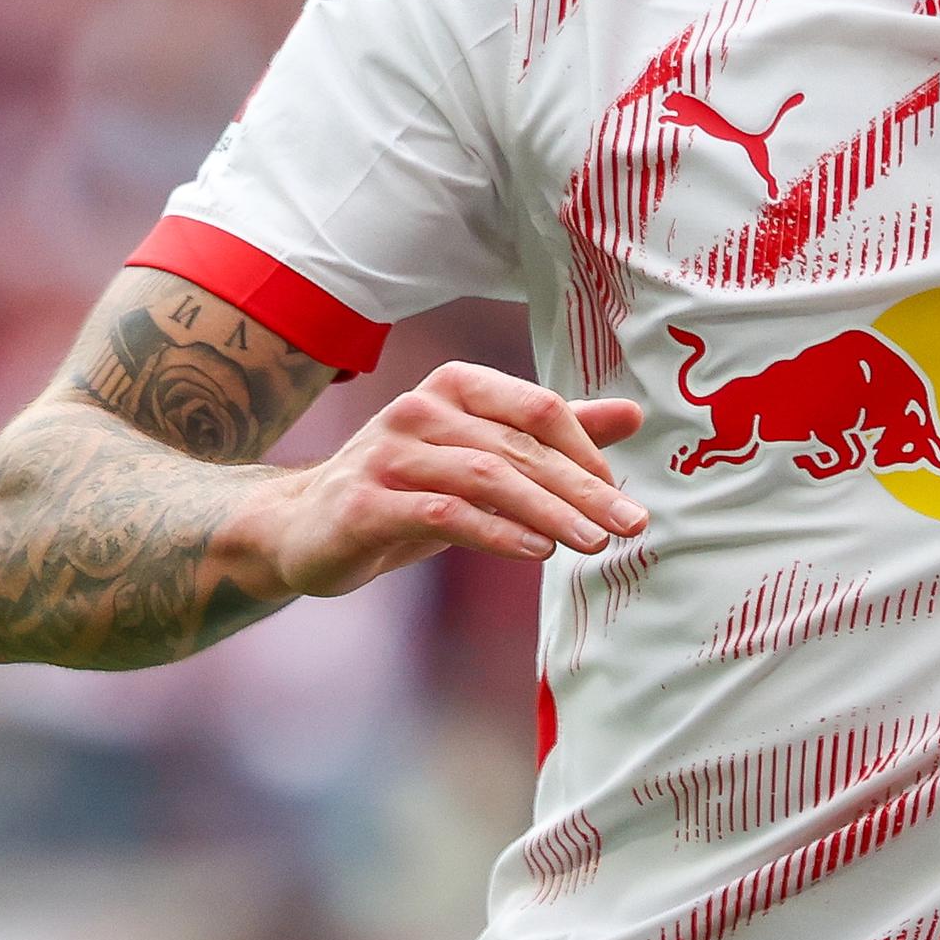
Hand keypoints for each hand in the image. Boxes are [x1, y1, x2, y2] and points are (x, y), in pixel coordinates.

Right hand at [242, 364, 647, 595]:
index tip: (621, 495)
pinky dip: (496, 532)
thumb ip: (552, 434)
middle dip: (583, 489)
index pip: (537, 408)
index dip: (587, 450)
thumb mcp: (483, 454)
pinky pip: (442, 514)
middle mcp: (418, 410)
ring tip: (593, 542)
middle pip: (518, 447)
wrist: (305, 527)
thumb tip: (634, 413)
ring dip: (549, 512)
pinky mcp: (364, 503)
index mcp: (454, 387)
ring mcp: (387, 455)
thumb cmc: (410, 487)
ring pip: (485, 478)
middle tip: (631, 524)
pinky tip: (537, 552)